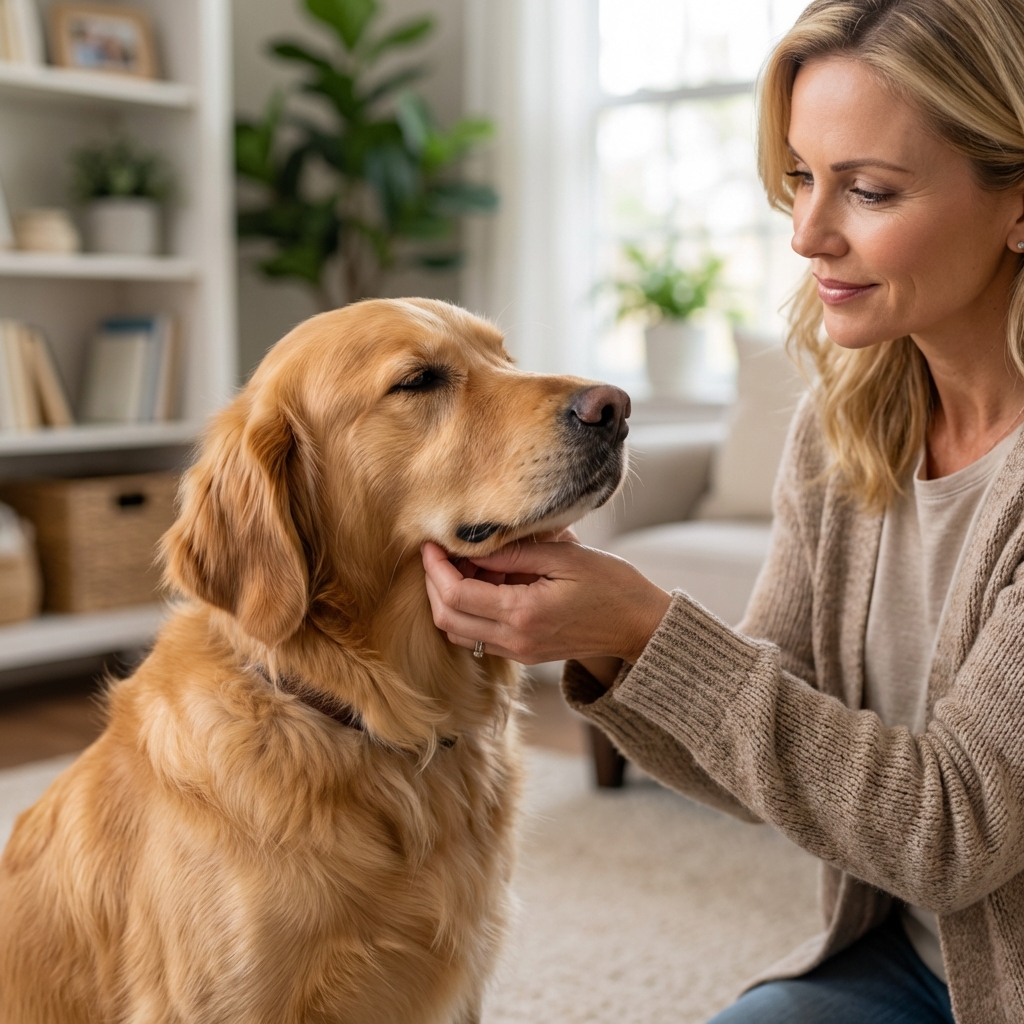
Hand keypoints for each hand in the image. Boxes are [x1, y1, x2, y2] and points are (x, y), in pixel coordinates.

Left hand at [421, 535, 671, 667]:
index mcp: (523, 614)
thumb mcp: (564, 556)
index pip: (456, 595)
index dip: (435, 568)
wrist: (640, 626)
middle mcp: (515, 640)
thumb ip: (514, 554)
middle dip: (433, 584)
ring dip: (449, 600)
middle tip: (438, 552)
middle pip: (447, 619)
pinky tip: (485, 582)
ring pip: (458, 633)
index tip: (430, 543)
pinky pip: (478, 636)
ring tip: (464, 565)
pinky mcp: (524, 653)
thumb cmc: (611, 584)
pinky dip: (469, 611)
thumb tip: (471, 546)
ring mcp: (519, 652)